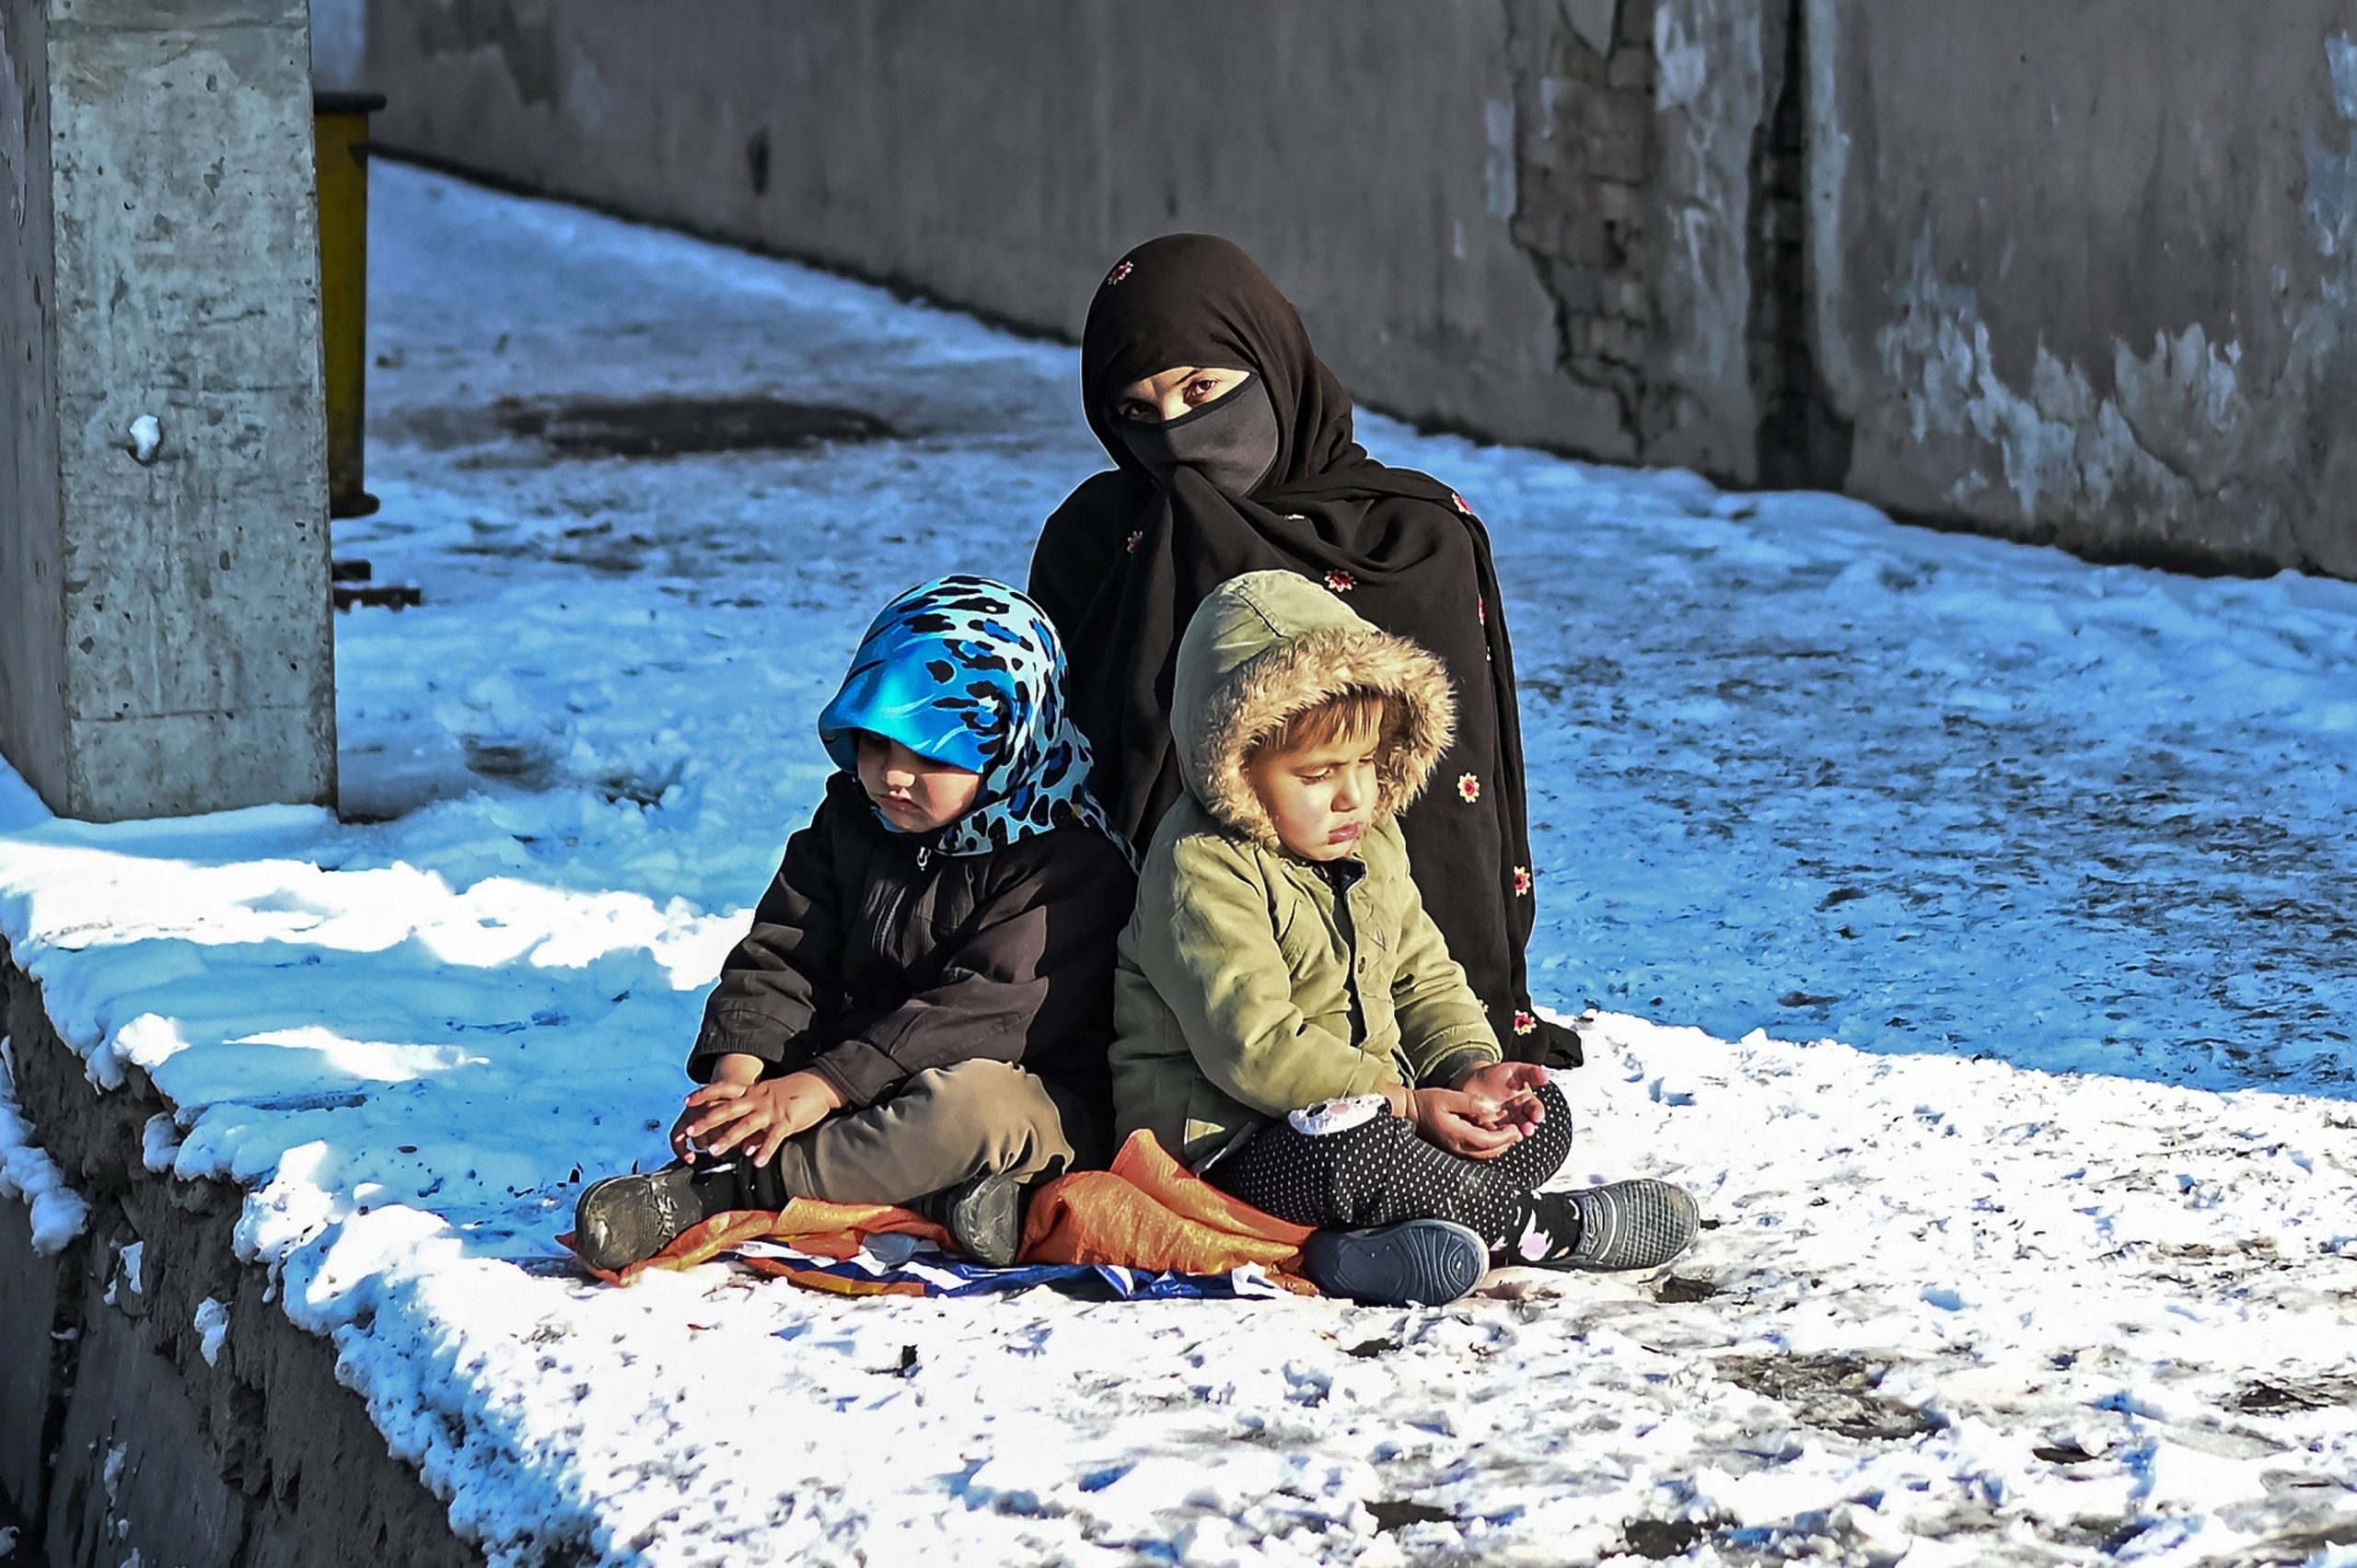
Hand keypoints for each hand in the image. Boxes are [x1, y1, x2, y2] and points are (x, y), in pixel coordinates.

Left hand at [673, 1070, 842, 1165]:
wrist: (820, 1084)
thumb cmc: (795, 1093)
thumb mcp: (770, 1100)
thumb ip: (756, 1120)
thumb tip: (744, 1145)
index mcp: (753, 1092)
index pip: (724, 1090)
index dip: (705, 1094)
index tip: (687, 1101)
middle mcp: (758, 1099)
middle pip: (728, 1109)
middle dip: (707, 1120)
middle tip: (690, 1131)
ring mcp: (771, 1110)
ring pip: (745, 1125)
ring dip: (729, 1139)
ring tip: (714, 1151)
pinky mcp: (786, 1120)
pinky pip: (773, 1138)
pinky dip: (764, 1150)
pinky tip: (756, 1162)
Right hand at [1411, 1087, 1524, 1159]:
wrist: (1410, 1112)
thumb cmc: (1426, 1102)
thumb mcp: (1449, 1097)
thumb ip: (1471, 1102)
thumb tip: (1491, 1107)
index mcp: (1457, 1134)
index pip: (1488, 1141)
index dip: (1505, 1137)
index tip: (1515, 1129)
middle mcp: (1457, 1146)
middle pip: (1488, 1152)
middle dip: (1505, 1143)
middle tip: (1516, 1131)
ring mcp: (1455, 1150)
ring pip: (1483, 1155)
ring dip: (1498, 1147)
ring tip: (1508, 1134)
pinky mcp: (1454, 1149)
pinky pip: (1476, 1153)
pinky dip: (1489, 1147)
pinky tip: (1493, 1137)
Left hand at [1453, 1062, 1549, 1134]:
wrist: (1473, 1080)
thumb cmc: (1497, 1075)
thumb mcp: (1515, 1070)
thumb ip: (1531, 1072)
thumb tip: (1546, 1076)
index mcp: (1525, 1101)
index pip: (1535, 1109)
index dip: (1537, 1113)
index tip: (1538, 1117)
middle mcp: (1516, 1114)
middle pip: (1525, 1123)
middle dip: (1528, 1127)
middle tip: (1528, 1129)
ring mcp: (1503, 1122)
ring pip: (1511, 1131)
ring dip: (1513, 1134)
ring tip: (1514, 1134)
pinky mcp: (1488, 1127)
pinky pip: (1493, 1134)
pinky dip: (1495, 1136)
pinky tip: (1496, 1135)